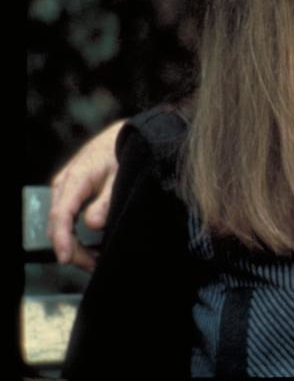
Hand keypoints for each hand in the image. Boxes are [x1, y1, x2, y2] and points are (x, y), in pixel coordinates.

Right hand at [47, 119, 124, 269]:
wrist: (126, 136)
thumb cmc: (124, 154)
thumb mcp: (121, 176)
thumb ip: (107, 200)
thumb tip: (93, 224)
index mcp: (75, 180)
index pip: (61, 215)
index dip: (62, 239)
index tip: (66, 258)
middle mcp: (64, 185)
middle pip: (59, 225)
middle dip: (73, 250)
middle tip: (94, 265)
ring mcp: (65, 190)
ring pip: (62, 225)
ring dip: (76, 245)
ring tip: (97, 259)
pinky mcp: (71, 194)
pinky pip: (68, 219)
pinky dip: (77, 235)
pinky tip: (93, 246)